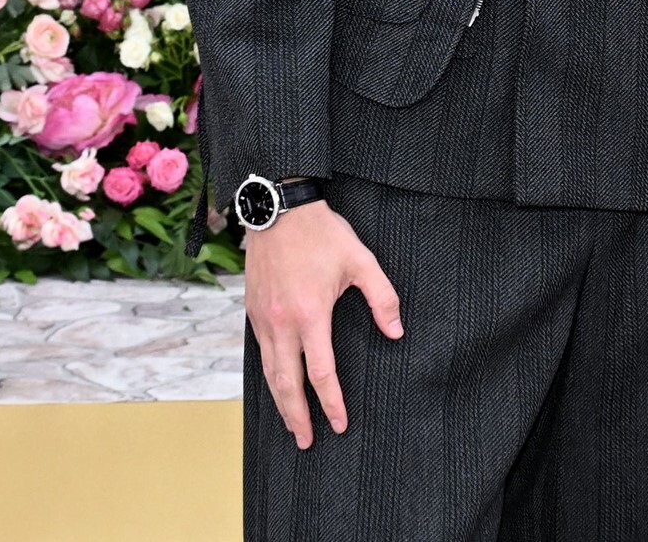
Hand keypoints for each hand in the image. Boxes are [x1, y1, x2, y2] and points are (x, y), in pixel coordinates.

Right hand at [243, 199, 403, 448]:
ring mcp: (263, 318)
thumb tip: (396, 332)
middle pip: (287, 384)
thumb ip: (382, 298)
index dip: (331, 403)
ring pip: (269, 373)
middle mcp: (282, 323)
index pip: (320, 373)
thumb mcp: (361, 261)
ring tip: (292, 424)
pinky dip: (269, 376)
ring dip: (280, 403)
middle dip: (298, 417)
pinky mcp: (252, 311)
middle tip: (308, 441)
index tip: (339, 423)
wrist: (278, 207)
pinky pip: (260, 353)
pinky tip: (278, 385)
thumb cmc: (321, 233)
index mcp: (311, 315)